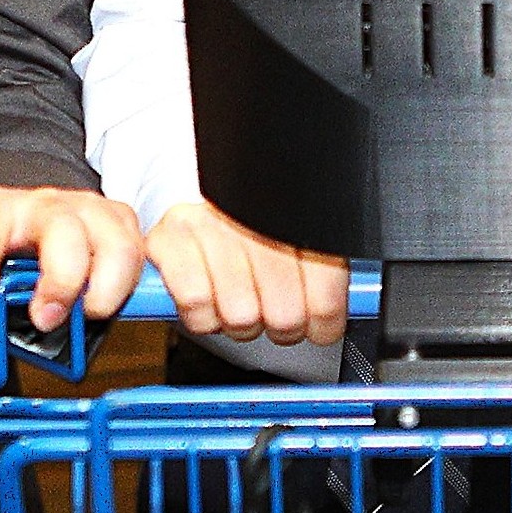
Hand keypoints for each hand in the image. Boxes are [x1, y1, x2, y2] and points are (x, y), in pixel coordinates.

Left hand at [0, 185, 145, 342]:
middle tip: (42, 320)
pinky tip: (115, 308)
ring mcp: (86, 216)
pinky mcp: (120, 230)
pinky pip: (142, 253)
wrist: (18, 206)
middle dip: (57, 278)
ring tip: (87, 317)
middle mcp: (42, 208)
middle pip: (61, 231)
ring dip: (105, 283)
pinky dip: (137, 282)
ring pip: (113, 241)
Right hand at [146, 200, 349, 348]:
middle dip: (278, 326)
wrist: (188, 186)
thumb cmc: (249, 225)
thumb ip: (325, 274)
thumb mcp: (297, 239)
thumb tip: (342, 316)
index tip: (316, 326)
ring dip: (237, 322)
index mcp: (297, 220)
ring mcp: (210, 227)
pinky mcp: (169, 240)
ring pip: (240, 317)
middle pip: (284, 317)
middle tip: (269, 310)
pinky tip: (207, 295)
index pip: (325, 299)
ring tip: (234, 298)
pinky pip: (197, 307)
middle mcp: (255, 218)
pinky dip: (201, 315)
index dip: (322, 325)